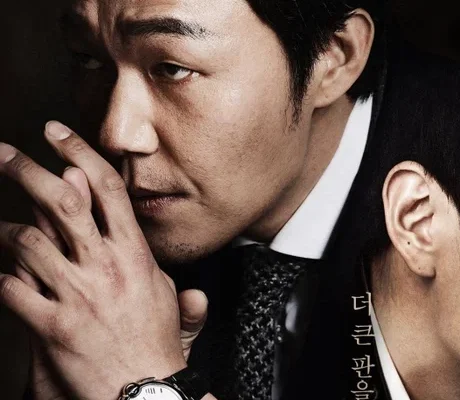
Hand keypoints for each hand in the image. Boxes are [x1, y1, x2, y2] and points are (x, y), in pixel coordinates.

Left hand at [0, 121, 198, 399]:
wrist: (143, 387)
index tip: (57, 132)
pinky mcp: (53, 325)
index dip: (79, 153)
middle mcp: (105, 265)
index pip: (106, 189)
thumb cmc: (154, 338)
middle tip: (2, 153)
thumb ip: (139, 247)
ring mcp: (78, 294)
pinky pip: (11, 291)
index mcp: (133, 253)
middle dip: (25, 170)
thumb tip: (122, 213)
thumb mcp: (160, 287)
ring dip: (5, 230)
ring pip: (27, 242)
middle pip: (60, 201)